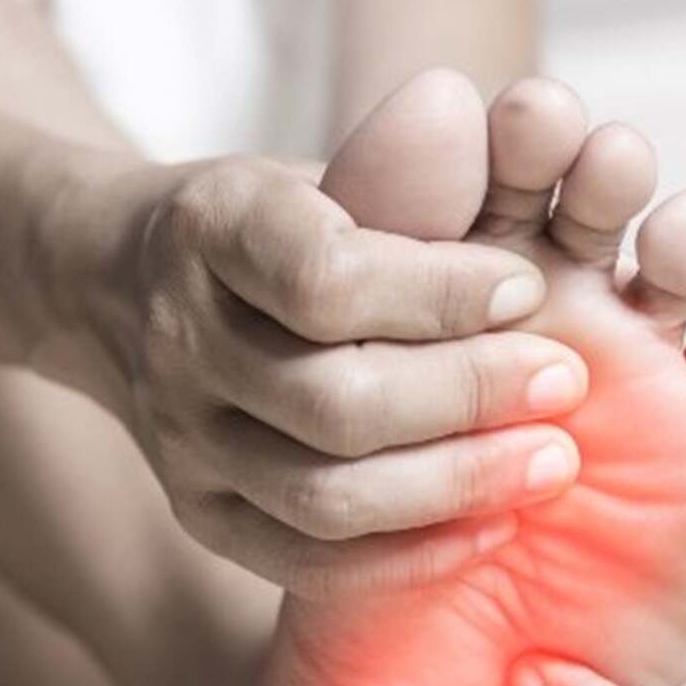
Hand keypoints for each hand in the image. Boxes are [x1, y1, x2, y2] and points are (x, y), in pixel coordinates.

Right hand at [63, 153, 589, 596]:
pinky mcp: (194, 510)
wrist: (121, 285)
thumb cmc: (272, 224)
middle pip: (332, 400)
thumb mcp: (325, 170)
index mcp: (209, 230)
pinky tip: (489, 528)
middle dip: (468, 396)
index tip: (524, 286)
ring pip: (321, 493)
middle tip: (564, 383)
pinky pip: (303, 559)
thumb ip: (410, 175)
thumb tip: (522, 126)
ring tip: (548, 462)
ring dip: (453, 485)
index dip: (439, 292)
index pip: (324, 280)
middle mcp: (180, 340)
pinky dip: (406, 557)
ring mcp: (178, 436)